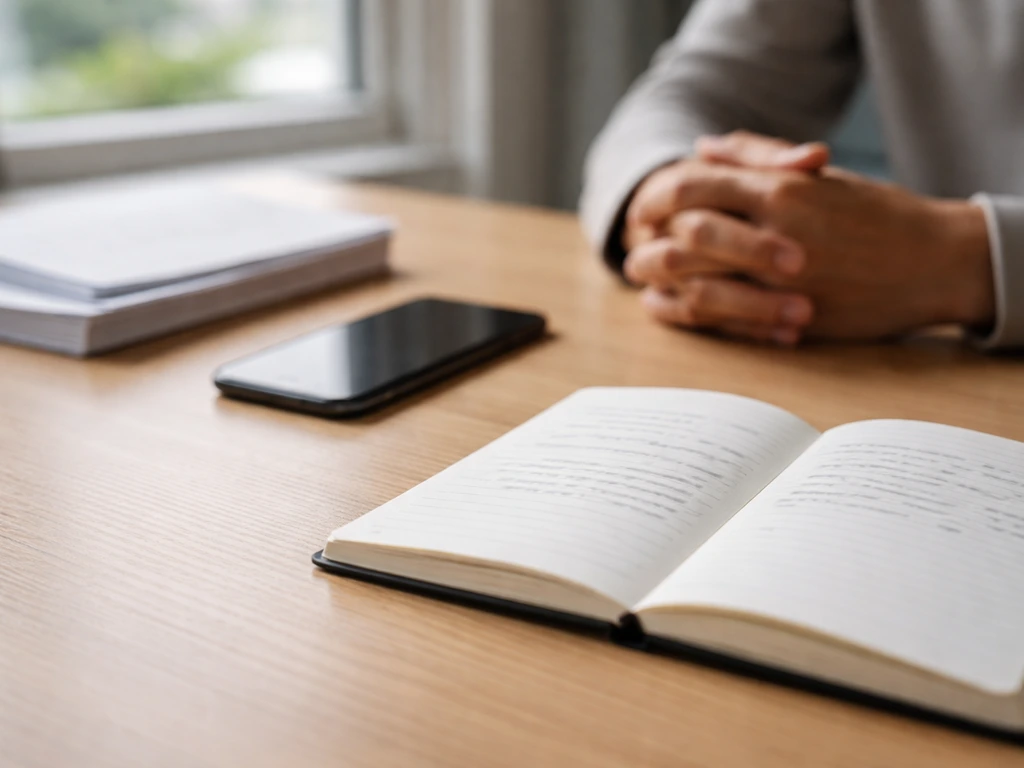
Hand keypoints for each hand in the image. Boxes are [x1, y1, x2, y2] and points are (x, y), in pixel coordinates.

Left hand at [624, 133, 994, 341]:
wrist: (932, 261)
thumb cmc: (874, 213)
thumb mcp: (818, 175)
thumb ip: (758, 157)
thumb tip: (701, 148)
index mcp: (780, 191)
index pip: (690, 187)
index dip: (656, 197)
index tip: (644, 208)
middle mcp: (776, 234)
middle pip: (683, 236)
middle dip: (648, 241)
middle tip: (634, 245)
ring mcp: (780, 282)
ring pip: (694, 282)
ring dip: (658, 281)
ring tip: (644, 278)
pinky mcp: (787, 319)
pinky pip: (718, 321)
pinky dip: (683, 314)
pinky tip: (667, 307)